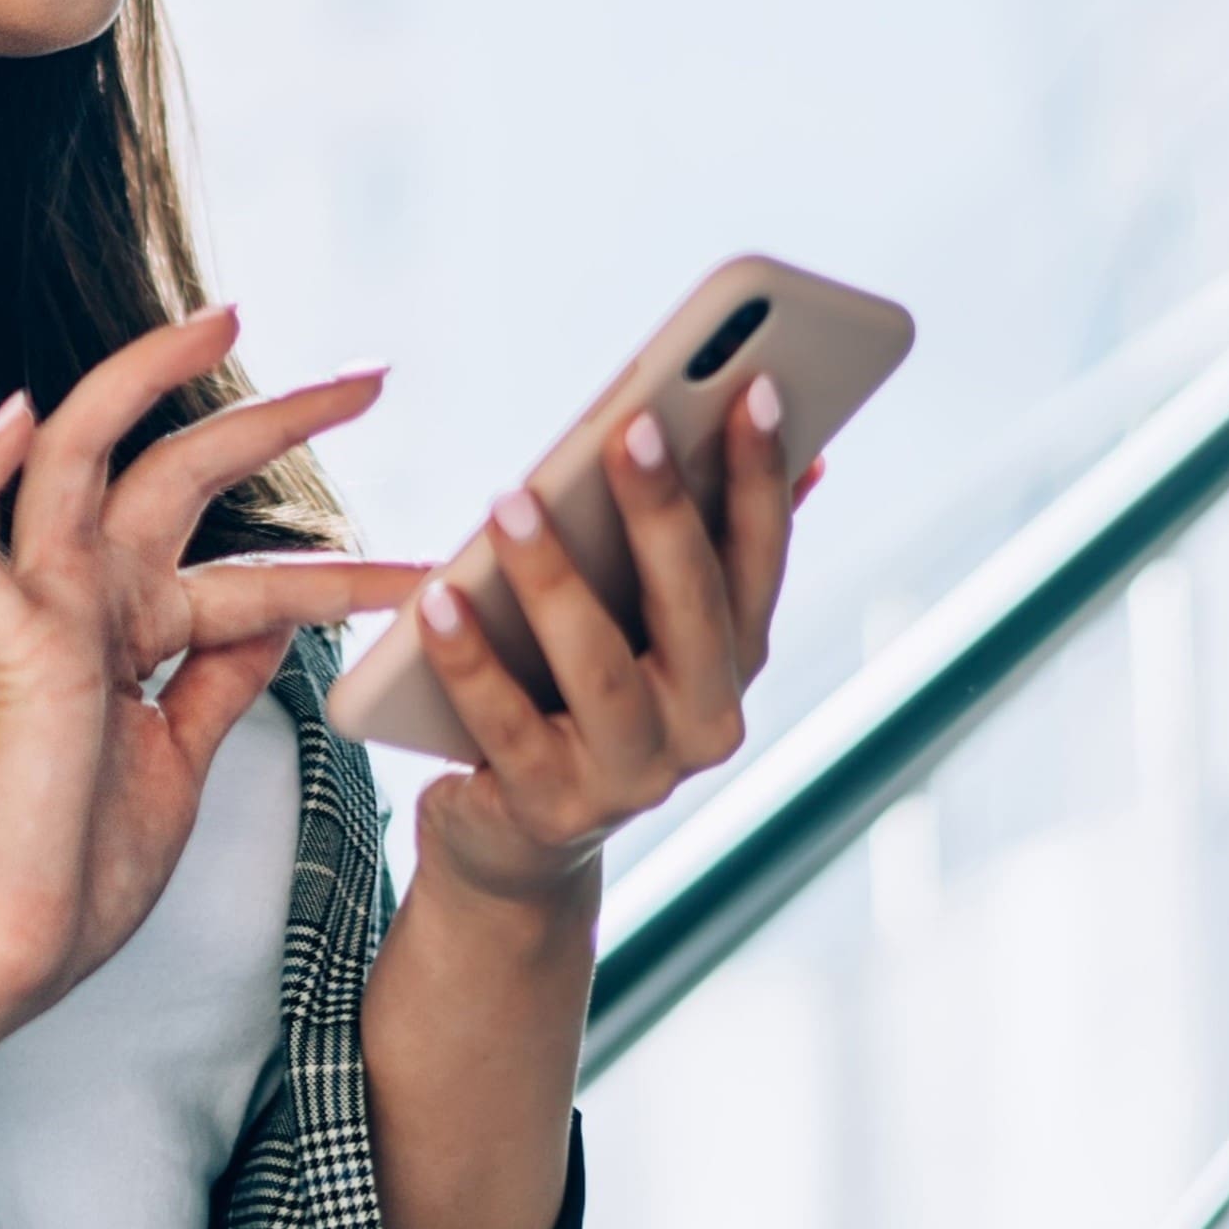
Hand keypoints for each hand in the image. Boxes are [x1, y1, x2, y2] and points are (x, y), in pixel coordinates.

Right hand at [0, 303, 426, 1038]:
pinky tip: (18, 419)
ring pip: (77, 460)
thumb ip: (220, 678)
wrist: (10, 950)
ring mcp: (41, 613)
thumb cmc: (80, 869)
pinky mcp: (3, 648)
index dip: (350, 567)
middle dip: (277, 417)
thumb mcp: (183, 757)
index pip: (257, 573)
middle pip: (181, 473)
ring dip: (142, 383)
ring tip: (219, 324)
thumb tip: (280, 613)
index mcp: (134, 631)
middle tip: (374, 379)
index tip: (431, 559)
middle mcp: (89, 600)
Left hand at [406, 376, 819, 907]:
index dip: (763, 474)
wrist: (515, 841)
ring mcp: (633, 776)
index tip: (756, 387)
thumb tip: (791, 433)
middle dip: (663, 510)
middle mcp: (705, 723)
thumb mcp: (644, 621)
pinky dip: (470, 660)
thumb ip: (702, 537)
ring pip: (599, 666)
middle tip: (629, 425)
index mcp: (736, 662)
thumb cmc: (577, 693)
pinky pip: (505, 724)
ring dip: (554, 577)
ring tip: (509, 499)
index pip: (759, 556)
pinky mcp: (550, 808)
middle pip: (691, 605)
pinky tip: (438, 601)